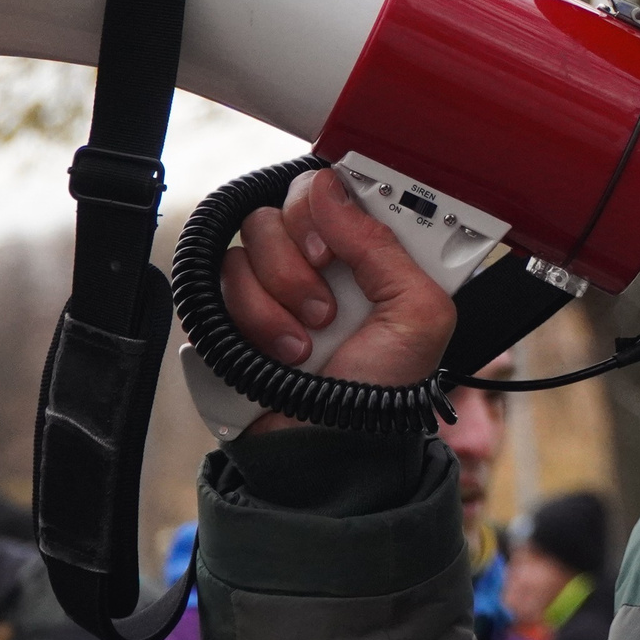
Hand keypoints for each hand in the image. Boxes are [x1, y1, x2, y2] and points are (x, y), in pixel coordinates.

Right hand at [221, 167, 457, 432]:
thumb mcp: (418, 314)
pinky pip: (220, 282)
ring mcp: (271, 286)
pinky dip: (253, 321)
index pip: (334, 192)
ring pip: (249, 244)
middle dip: (302, 260)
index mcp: (367, 255)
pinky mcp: (232, 312)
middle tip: (326, 305)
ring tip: (308, 343)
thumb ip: (383, 245)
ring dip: (281, 299)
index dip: (329, 204)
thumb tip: (330, 188)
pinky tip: (280, 354)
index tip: (334, 241)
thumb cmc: (382, 390)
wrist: (328, 451)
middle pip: (282, 209)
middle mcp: (318, 263)